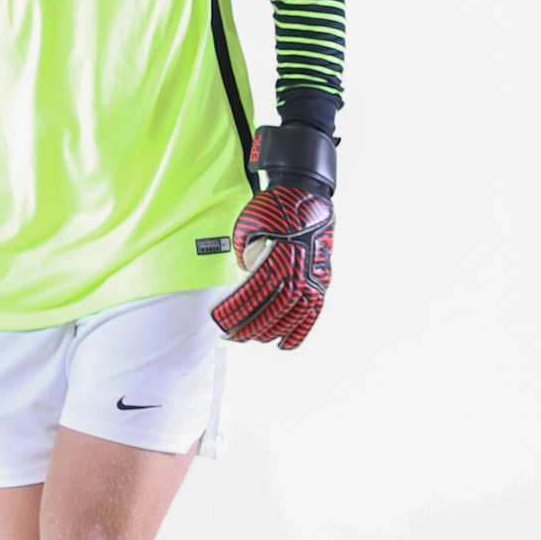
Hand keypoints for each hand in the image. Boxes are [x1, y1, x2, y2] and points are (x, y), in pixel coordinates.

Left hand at [211, 181, 333, 350]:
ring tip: (251, 338)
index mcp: (279, 256)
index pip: (253, 293)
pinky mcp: (322, 281)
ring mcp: (314, 278)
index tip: (218, 322)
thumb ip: (243, 256)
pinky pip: (312, 313)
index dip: (235, 311)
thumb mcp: (247, 228)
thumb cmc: (271, 209)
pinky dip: (299, 332)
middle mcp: (299, 270)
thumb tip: (244, 279)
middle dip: (248, 327)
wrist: (306, 194)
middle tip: (229, 336)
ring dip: (269, 332)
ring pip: (291, 316)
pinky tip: (283, 345)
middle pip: (272, 310)